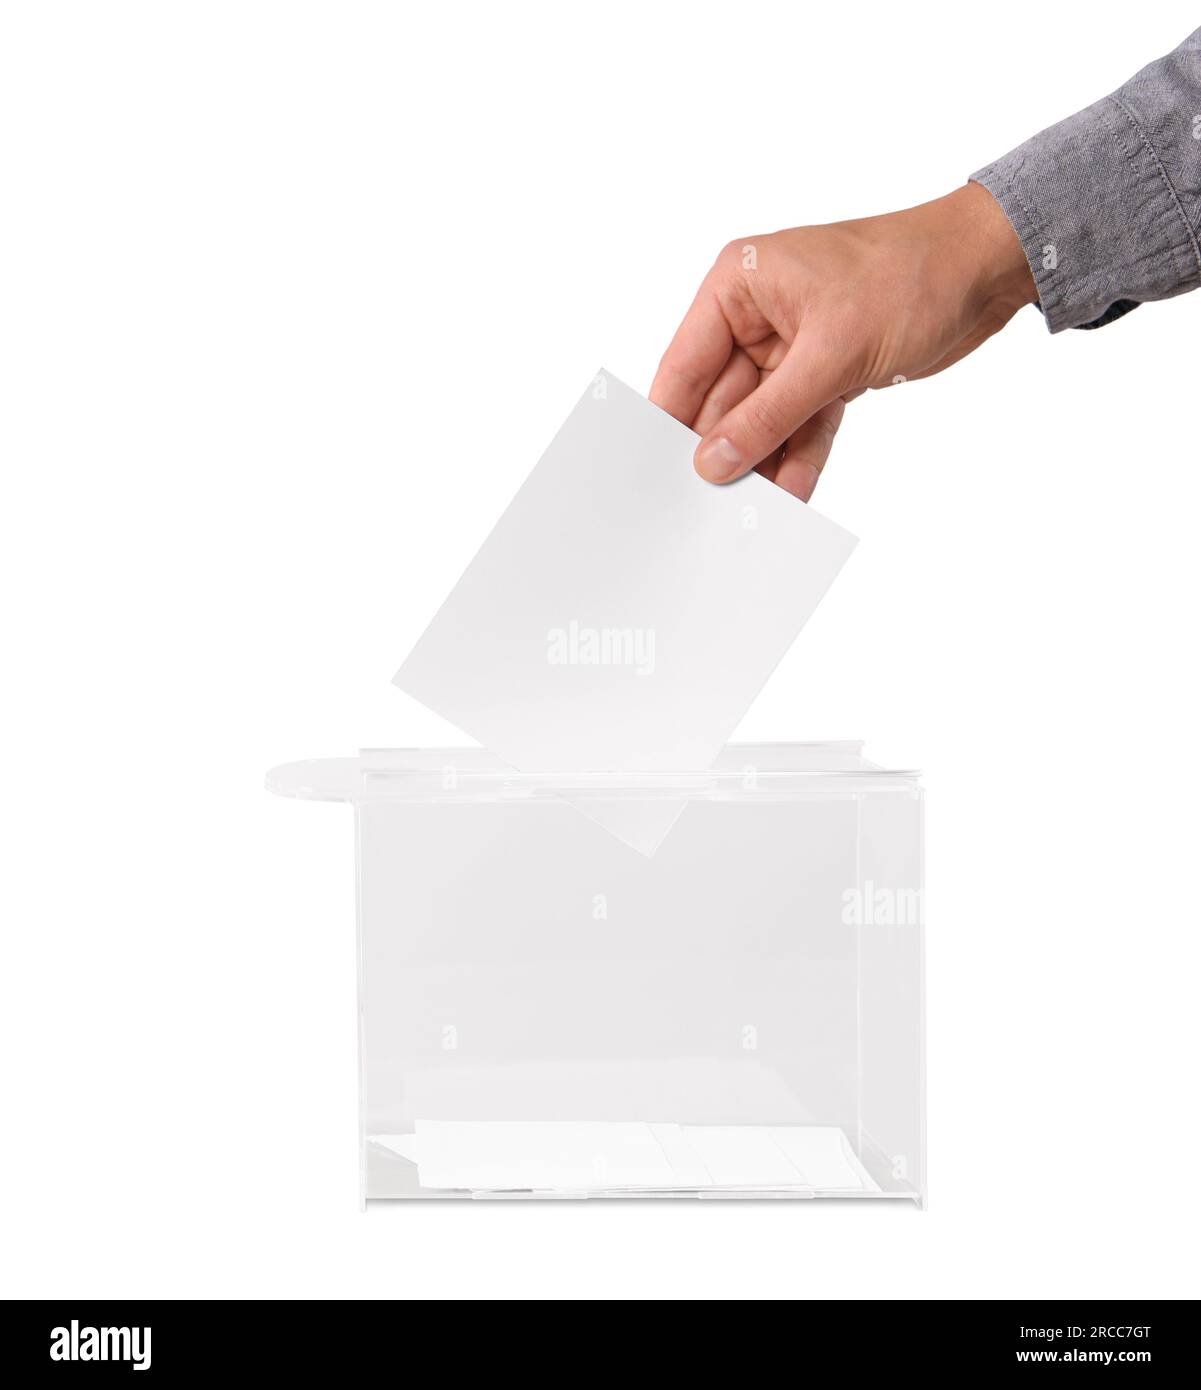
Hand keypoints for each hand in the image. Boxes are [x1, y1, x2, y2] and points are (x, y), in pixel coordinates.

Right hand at [650, 182, 1035, 499]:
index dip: (669, 420)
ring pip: (763, 420)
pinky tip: (791, 495)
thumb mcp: (830, 351)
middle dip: (723, 452)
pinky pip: (801, 425)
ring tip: (751, 511)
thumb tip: (713, 461)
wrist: (987, 268)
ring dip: (762, 462)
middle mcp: (757, 316)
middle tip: (710, 507)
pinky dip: (799, 457)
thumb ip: (767, 414)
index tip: (655, 473)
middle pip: (721, 400)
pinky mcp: (827, 373)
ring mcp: (792, 348)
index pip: (685, 364)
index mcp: (739, 286)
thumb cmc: (911, 274)